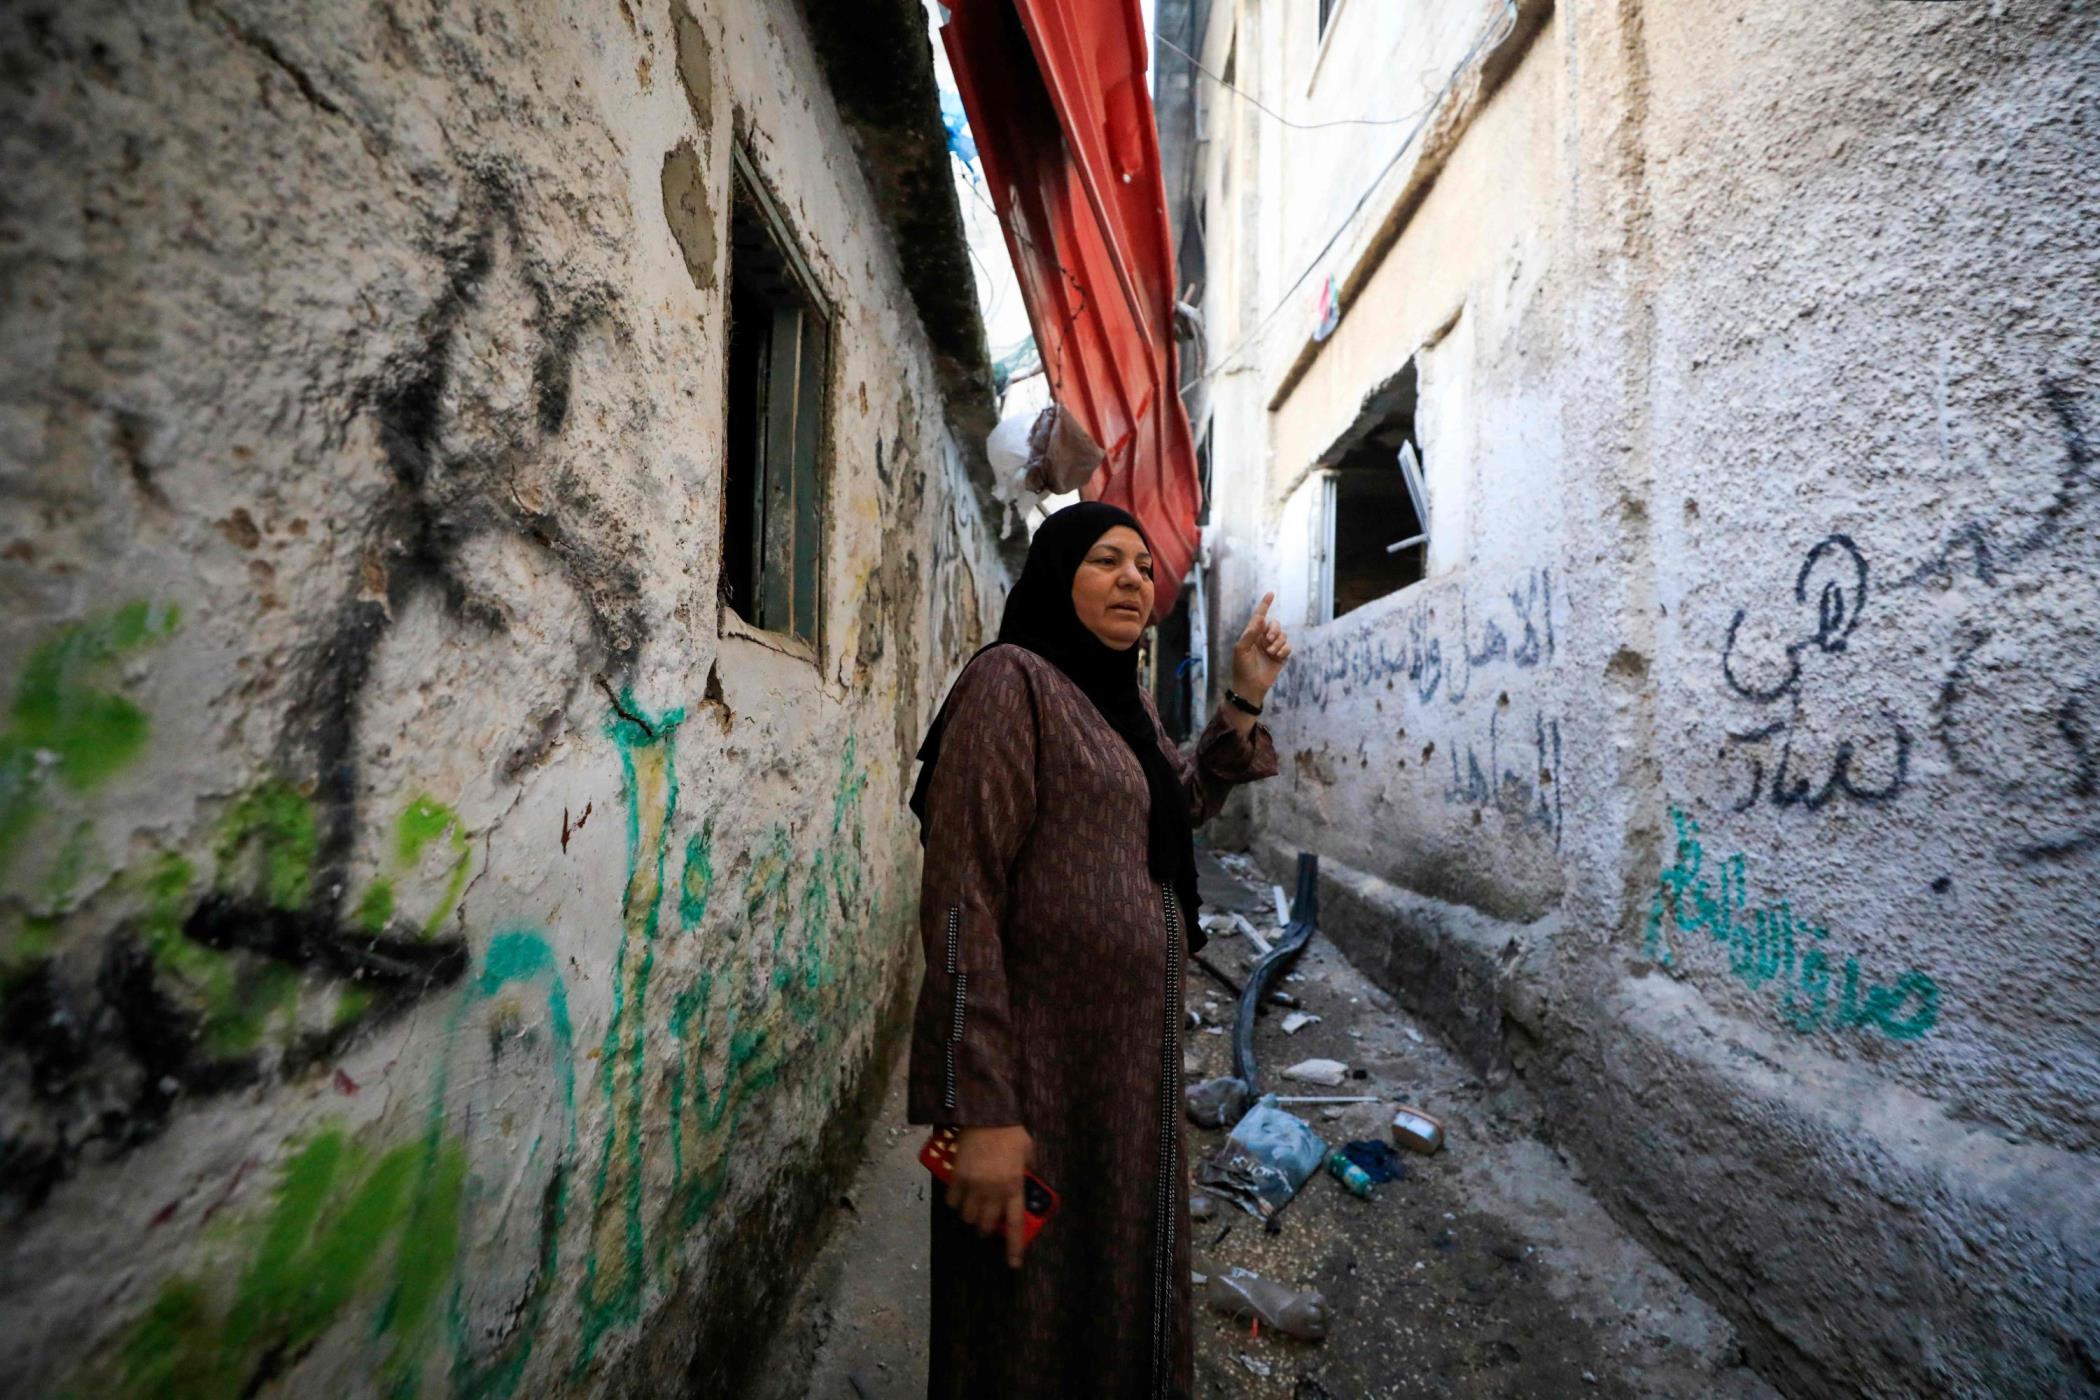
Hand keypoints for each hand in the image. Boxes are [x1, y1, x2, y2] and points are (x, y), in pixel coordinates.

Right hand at [948, 1125, 1034, 1266]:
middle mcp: (993, 1192)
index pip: (1014, 1225)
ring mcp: (973, 1186)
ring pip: (968, 1217)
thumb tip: (1027, 1177)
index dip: (1013, 1247)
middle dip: (986, 1229)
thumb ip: (1027, 1169)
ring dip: (971, 1216)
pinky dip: (955, 1202)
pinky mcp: (957, 1177)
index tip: (1012, 1264)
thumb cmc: (1011, 1132)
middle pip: (986, 1225)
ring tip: (972, 1208)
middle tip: (986, 1224)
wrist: (986, 1114)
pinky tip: (959, 1195)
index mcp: (1013, 1187)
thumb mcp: (1028, 1151)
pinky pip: (953, 1201)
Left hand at [1231, 592, 1290, 703]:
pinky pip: (1288, 647)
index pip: (1259, 617)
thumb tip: (1260, 618)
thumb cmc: (1242, 668)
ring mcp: (1272, 648)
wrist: (1250, 687)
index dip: (1265, 605)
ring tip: (1271, 652)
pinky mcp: (1280, 657)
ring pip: (1283, 635)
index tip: (1270, 593)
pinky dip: (1284, 650)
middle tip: (1268, 639)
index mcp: (1252, 635)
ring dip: (1278, 642)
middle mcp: (1263, 639)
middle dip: (1274, 629)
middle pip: (1275, 625)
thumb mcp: (1241, 649)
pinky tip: (1277, 656)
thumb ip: (1250, 633)